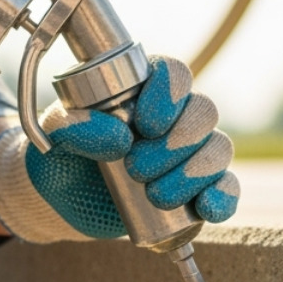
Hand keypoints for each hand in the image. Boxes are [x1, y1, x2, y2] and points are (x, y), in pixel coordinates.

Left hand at [0, 56, 239, 242]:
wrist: (65, 201)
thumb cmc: (63, 154)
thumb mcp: (56, 135)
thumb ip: (75, 126)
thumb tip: (119, 138)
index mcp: (145, 89)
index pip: (175, 73)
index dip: (169, 95)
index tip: (145, 125)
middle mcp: (177, 116)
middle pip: (203, 112)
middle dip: (175, 144)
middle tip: (136, 169)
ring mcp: (192, 153)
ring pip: (218, 149)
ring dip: (191, 174)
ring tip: (156, 196)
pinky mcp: (199, 189)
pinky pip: (227, 187)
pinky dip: (223, 197)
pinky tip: (206, 208)